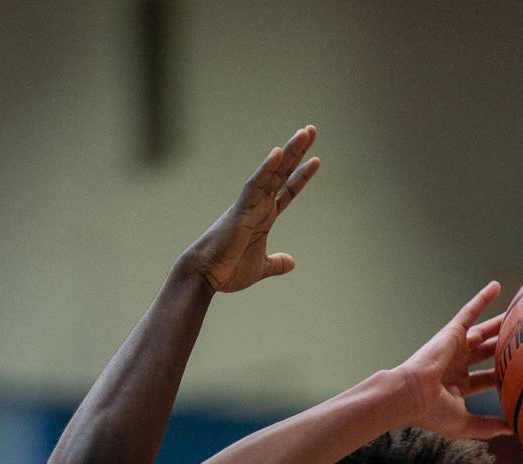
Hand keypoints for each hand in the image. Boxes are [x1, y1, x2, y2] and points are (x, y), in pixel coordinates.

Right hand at [184, 127, 320, 294]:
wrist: (206, 275)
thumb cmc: (228, 270)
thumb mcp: (261, 267)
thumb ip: (276, 263)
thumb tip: (291, 262)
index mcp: (264, 217)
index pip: (286, 191)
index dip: (301, 176)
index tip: (316, 160)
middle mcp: (258, 205)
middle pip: (282, 173)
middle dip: (297, 152)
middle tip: (311, 130)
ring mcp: (250, 205)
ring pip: (272, 173)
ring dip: (288, 153)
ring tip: (304, 133)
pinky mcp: (240, 209)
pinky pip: (255, 185)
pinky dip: (266, 169)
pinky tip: (278, 153)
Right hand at [396, 284, 510, 440]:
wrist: (411, 395)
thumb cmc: (433, 412)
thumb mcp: (466, 424)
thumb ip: (489, 427)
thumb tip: (515, 430)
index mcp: (459, 386)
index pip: (487, 380)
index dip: (504, 378)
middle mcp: (458, 364)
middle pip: (488, 353)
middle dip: (505, 347)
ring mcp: (455, 347)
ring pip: (484, 331)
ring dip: (500, 324)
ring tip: (521, 314)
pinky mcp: (452, 332)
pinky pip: (470, 311)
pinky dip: (482, 299)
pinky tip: (497, 286)